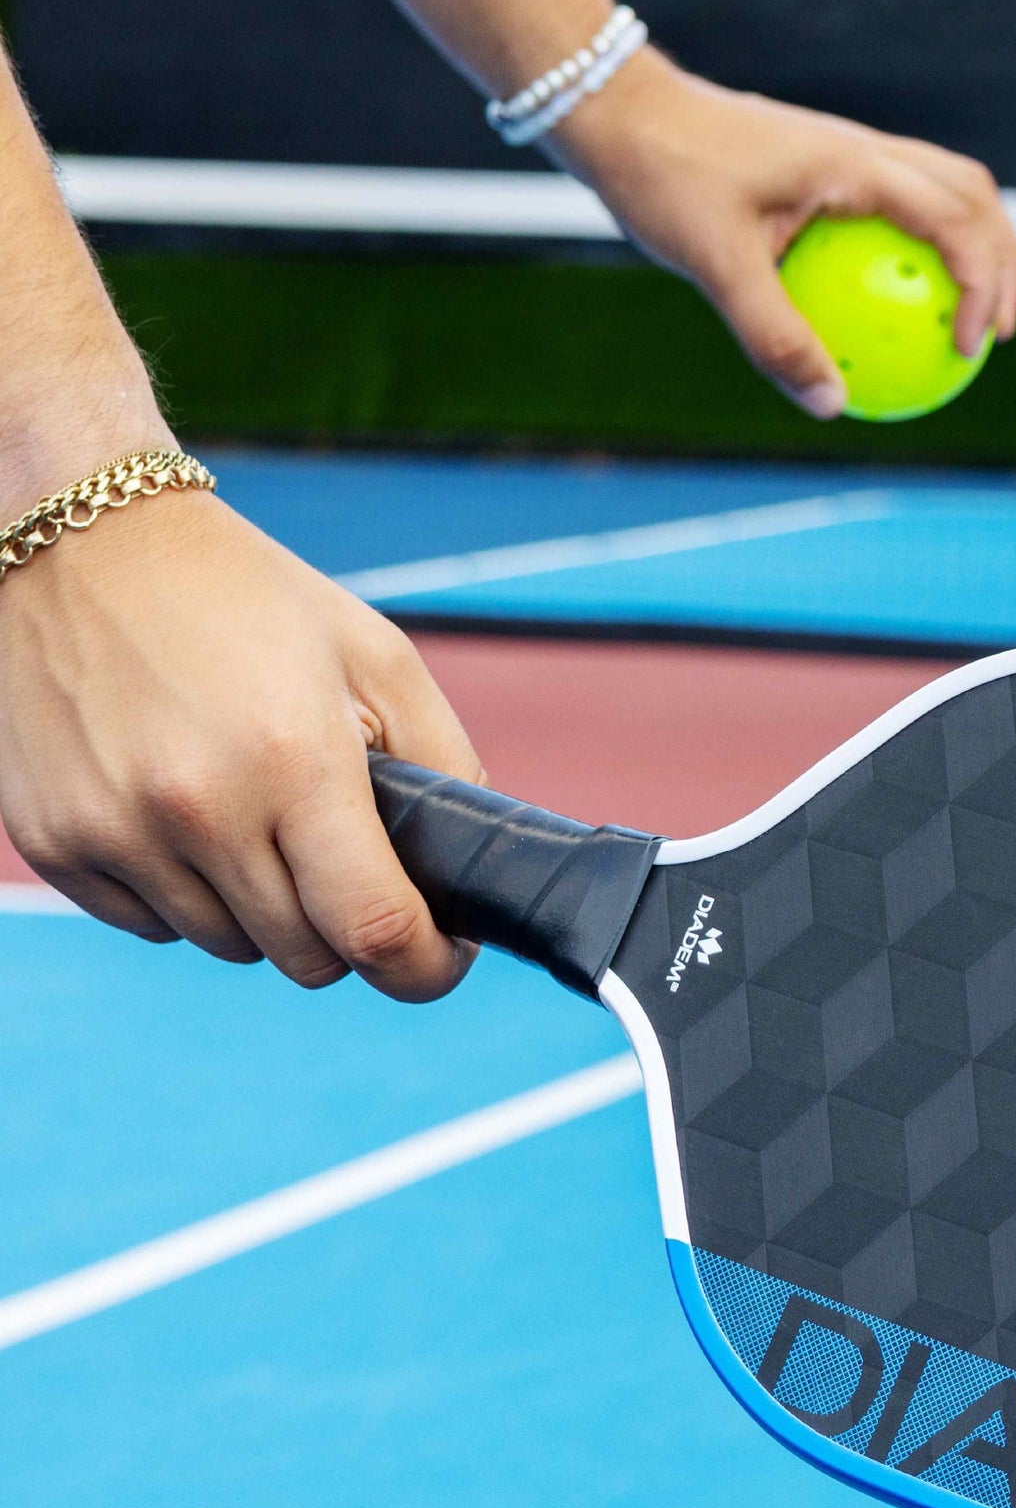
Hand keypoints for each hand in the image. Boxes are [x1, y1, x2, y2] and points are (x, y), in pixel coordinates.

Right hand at [0, 489, 482, 1000]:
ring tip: (259, 820)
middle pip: (307, 957)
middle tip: (346, 866)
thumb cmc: (248, 596)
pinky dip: (188, 897)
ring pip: (231, 948)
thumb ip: (444, 765)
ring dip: (265, 912)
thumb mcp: (378, 658)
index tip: (442, 959)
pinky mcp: (55, 841)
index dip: (426, 967)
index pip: (377, 928)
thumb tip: (468, 870)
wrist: (84, 540)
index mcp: (295, 760)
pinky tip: (190, 820)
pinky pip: (153, 926)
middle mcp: (199, 808)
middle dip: (346, 931)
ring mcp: (115, 831)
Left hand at [551, 54, 1015, 416]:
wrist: (621, 111)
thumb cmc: (664, 178)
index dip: (983, 286)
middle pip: (973, 196)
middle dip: (1004, 263)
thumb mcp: (716, 267)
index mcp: (853, 164)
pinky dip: (922, 248)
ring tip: (967, 317)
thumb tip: (832, 406)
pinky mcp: (829, 164)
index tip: (969, 348)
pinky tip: (895, 306)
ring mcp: (850, 151)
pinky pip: (898, 204)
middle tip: (995, 336)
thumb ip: (776, 337)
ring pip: (945, 191)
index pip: (953, 220)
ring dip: (973, 248)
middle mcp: (865, 149)